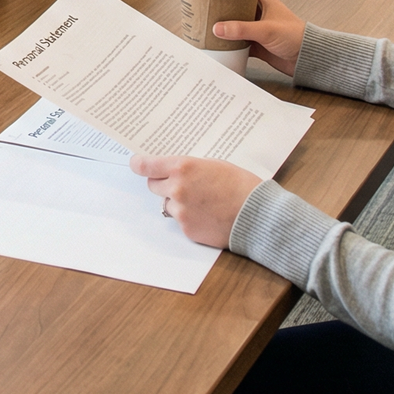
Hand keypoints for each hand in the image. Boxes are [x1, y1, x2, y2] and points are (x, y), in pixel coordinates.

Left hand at [131, 153, 261, 247]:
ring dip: (177, 202)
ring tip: (202, 201)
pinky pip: (181, 220)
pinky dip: (190, 217)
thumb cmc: (240, 185)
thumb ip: (189, 168)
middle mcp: (177, 189)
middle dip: (163, 183)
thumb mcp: (213, 165)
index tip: (136, 164)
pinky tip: (208, 214)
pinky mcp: (187, 229)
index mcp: (183, 168)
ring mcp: (181, 211)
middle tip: (181, 183)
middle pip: (153, 185)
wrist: (257, 215)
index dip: (139, 164)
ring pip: (168, 204)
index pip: (146, 166)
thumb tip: (174, 170)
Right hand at [211, 0, 305, 77]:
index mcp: (263, 0)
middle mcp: (258, 13)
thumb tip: (218, 28)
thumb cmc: (296, 37)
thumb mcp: (266, 30)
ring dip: (224, 31)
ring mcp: (256, 29)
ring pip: (234, 28)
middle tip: (204, 14)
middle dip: (220, 13)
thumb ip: (242, 29)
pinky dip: (230, 46)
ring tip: (206, 30)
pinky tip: (219, 47)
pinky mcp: (256, 44)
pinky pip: (238, 44)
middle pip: (233, 10)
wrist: (307, 59)